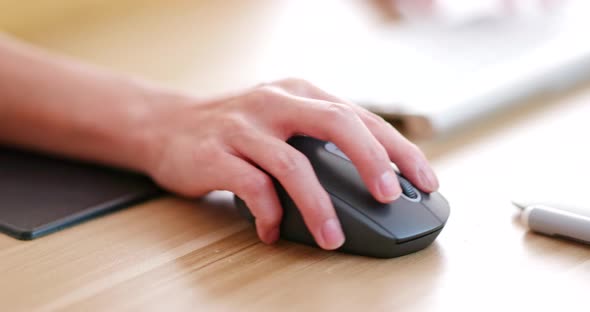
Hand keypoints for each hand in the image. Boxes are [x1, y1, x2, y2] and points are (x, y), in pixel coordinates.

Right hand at [140, 78, 438, 249]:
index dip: (398, 149)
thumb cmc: (237, 129)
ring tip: (332, 237)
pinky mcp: (215, 154)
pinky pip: (251, 187)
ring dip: (318, 205)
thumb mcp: (283, 119)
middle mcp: (276, 102)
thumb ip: (322, 140)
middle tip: (388, 196)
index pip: (361, 117)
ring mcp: (244, 127)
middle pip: (336, 124)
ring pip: (293, 164)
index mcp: (301, 93)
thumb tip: (376, 180)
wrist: (166, 124)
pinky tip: (273, 231)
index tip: (424, 180)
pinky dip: (268, 214)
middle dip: (371, 161)